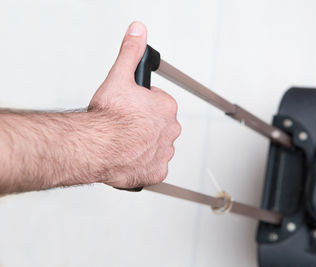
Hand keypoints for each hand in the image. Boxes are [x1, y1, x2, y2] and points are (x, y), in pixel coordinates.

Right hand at [88, 21, 180, 187]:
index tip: (130, 107)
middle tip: (125, 125)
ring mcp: (164, 152)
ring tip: (124, 141)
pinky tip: (129, 158)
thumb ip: (130, 52)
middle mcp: (170, 130)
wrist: (95, 147)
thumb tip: (138, 32)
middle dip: (144, 124)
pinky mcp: (156, 172)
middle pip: (158, 124)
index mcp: (166, 108)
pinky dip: (143, 164)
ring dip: (144, 143)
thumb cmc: (107, 118)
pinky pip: (153, 167)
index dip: (142, 103)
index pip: (159, 102)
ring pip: (156, 145)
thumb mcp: (119, 76)